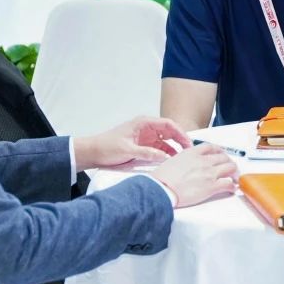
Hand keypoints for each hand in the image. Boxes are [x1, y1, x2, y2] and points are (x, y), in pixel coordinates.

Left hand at [74, 117, 188, 169]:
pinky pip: (159, 148)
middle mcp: (146, 127)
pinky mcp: (143, 145)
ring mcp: (145, 136)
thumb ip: (147, 153)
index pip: (168, 124)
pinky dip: (166, 153)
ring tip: (183, 158)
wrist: (93, 152)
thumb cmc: (107, 147)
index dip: (180, 133)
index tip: (188, 144)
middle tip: (190, 152)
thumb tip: (166, 157)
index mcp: (143, 123)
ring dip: (174, 148)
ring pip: (166, 141)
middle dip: (180, 140)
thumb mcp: (128, 150)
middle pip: (170, 131)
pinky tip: (171, 161)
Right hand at [151, 143, 237, 207]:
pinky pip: (228, 184)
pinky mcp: (211, 186)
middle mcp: (203, 161)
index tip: (221, 153)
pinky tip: (231, 189)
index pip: (211, 147)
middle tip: (229, 167)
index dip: (219, 150)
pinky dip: (232, 186)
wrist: (162, 188)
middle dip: (228, 162)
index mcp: (192, 153)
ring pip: (230, 168)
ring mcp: (209, 173)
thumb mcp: (173, 160)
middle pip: (223, 157)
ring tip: (234, 177)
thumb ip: (185, 159)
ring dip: (234, 172)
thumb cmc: (163, 178)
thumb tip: (189, 164)